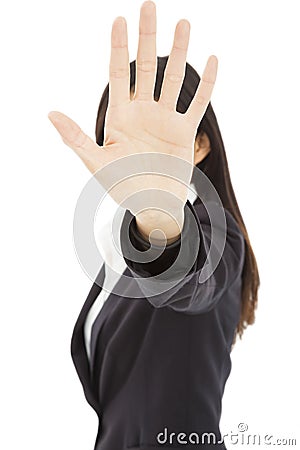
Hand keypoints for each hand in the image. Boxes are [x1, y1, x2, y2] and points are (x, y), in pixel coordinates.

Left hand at [48, 1, 216, 238]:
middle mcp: (143, 112)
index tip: (119, 19)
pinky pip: (197, 104)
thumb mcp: (96, 163)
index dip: (118, 47)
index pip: (118, 74)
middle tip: (150, 5)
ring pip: (173, 79)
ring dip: (179, 52)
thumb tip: (49, 113)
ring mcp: (165, 120)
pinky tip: (211, 60)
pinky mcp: (184, 131)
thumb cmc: (121, 186)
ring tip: (183, 23)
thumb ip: (76, 137)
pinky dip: (206, 84)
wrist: (151, 205)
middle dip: (147, 38)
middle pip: (146, 68)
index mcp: (120, 116)